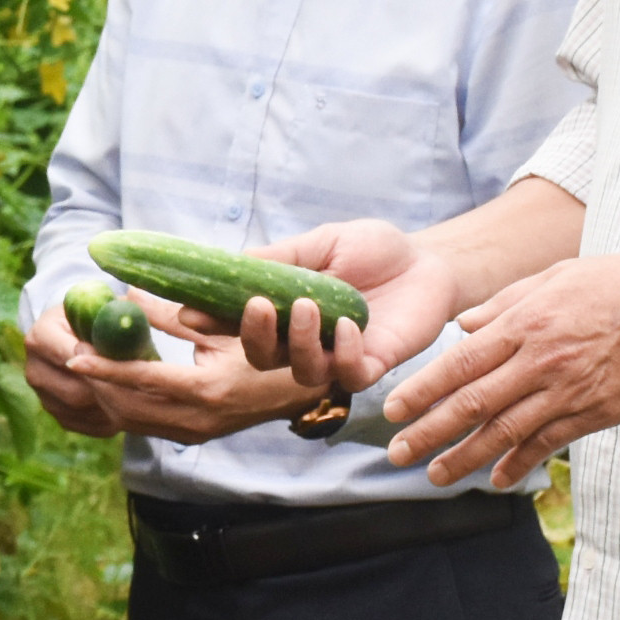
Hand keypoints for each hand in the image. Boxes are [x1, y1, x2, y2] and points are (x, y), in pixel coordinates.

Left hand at [30, 300, 307, 443]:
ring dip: (104, 396)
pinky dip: (122, 405)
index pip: (142, 381)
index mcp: (206, 391)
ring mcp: (194, 433)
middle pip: (126, 408)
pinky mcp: (192, 438)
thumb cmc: (268, 349)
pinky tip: (111, 383)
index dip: (105, 369)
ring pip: (131, 422)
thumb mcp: (223, 328)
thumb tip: (127, 293)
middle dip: (96, 384)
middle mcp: (196, 420)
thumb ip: (173, 315)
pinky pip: (145, 425)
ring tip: (86, 367)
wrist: (299, 392)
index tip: (74, 357)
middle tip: (73, 356)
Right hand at [176, 220, 457, 390]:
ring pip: (301, 372)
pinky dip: (343, 355)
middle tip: (260, 306)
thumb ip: (280, 259)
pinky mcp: (372, 366)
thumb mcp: (321, 244)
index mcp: (284, 310)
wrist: (429, 261)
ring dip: (298, 343)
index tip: (191, 311)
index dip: (212, 321)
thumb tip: (230, 263)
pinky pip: (347, 376)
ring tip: (310, 307)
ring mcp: (336, 357)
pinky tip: (349, 327)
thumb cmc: (372, 250)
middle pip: (262, 357)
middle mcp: (303, 340)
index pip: (239, 322)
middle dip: (253, 335)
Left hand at [383, 255, 619, 486]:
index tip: (392, 411)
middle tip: (398, 455)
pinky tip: (497, 479)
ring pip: (504, 432)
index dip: (422, 391)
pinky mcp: (595, 413)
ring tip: (435, 476)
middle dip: (429, 433)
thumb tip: (464, 324)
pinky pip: (547, 444)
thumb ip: (505, 302)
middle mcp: (540, 360)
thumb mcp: (557, 276)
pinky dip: (518, 463)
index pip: (460, 364)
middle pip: (472, 404)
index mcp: (526, 323)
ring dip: (465, 458)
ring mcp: (568, 391)